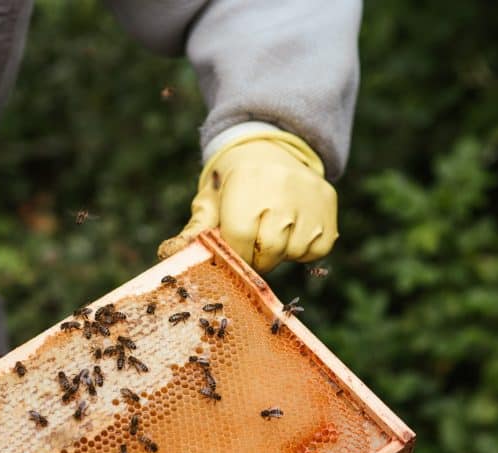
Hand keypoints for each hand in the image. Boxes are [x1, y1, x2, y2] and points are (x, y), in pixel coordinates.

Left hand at [158, 131, 338, 272]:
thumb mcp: (209, 202)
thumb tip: (169, 254)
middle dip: (256, 257)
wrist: (268, 150)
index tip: (233, 249)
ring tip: (270, 231)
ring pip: (294, 251)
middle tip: (251, 245)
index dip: (235, 252)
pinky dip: (303, 250)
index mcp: (247, 182)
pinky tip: (292, 230)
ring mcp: (310, 194)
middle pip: (269, 249)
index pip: (240, 237)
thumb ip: (195, 231)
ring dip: (280, 253)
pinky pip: (317, 249)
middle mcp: (283, 185)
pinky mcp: (329, 204)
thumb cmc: (231, 185)